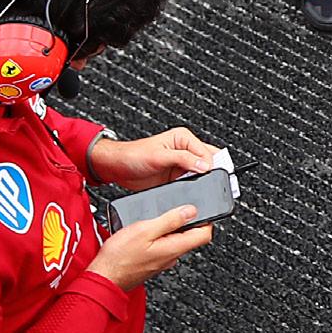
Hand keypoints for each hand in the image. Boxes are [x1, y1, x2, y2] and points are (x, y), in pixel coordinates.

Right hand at [87, 203, 213, 291]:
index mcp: (174, 248)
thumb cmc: (120, 256)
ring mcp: (162, 261)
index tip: (201, 208)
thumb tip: (191, 211)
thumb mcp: (145, 230)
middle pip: (191, 237)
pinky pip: (164, 247)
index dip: (207, 219)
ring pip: (176, 241)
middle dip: (188, 221)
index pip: (204, 235)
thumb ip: (169, 220)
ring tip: (156, 218)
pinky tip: (146, 232)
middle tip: (176, 208)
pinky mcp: (153, 263)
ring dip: (171, 228)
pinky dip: (160, 237)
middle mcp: (172, 257)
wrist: (104, 277)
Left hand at [91, 128, 220, 188]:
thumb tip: (204, 165)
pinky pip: (191, 184)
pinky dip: (193, 189)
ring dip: (202, 183)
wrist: (118, 168)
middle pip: (208, 162)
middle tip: (213, 185)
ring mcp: (181, 165)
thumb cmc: (133, 155)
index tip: (211, 177)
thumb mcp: (159, 156)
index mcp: (183, 138)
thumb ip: (183, 159)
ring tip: (201, 190)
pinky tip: (191, 194)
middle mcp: (185, 150)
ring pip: (202, 175)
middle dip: (210, 174)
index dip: (210, 165)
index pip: (207, 152)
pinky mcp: (176, 178)